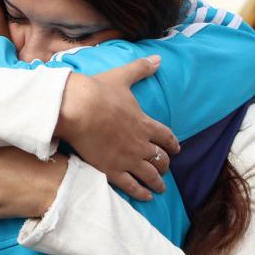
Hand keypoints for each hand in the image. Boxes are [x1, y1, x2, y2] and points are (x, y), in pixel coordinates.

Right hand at [54, 55, 178, 200]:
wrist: (77, 108)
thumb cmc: (98, 91)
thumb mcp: (122, 76)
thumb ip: (141, 69)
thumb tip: (158, 58)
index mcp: (145, 123)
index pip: (166, 136)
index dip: (173, 144)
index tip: (177, 149)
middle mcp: (140, 143)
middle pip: (160, 158)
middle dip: (165, 164)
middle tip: (165, 169)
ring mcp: (127, 158)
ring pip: (149, 175)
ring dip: (157, 182)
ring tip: (160, 188)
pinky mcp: (111, 169)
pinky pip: (131, 185)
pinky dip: (141, 192)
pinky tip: (146, 197)